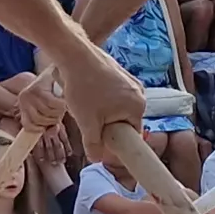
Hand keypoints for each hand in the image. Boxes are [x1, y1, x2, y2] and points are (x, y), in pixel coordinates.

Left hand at [54, 49, 145, 163]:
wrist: (74, 55)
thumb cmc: (83, 87)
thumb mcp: (86, 122)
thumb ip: (93, 144)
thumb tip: (97, 158)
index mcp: (138, 107)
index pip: (132, 135)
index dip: (117, 142)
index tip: (102, 142)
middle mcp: (140, 93)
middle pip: (125, 121)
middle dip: (107, 125)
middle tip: (88, 122)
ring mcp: (131, 81)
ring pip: (118, 108)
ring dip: (103, 113)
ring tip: (85, 105)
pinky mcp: (121, 73)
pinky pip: (114, 95)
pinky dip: (102, 99)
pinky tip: (87, 93)